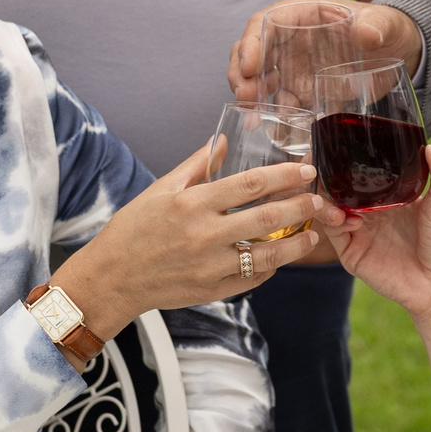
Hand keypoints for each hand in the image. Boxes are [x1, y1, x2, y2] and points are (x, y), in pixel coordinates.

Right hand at [52, 144, 319, 334]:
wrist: (112, 278)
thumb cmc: (134, 228)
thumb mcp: (161, 190)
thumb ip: (196, 165)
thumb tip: (224, 141)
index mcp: (192, 204)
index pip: (249, 185)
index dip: (283, 176)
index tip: (306, 171)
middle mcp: (204, 235)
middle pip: (267, 219)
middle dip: (300, 207)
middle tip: (318, 199)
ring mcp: (210, 266)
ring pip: (267, 254)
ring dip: (296, 243)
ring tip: (312, 233)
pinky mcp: (212, 290)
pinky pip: (253, 278)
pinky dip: (270, 267)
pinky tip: (281, 257)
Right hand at [226, 0, 424, 102]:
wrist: (398, 52)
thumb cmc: (388, 29)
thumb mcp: (386, 24)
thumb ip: (377, 25)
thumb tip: (367, 34)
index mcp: (303, 14)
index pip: (265, 22)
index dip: (252, 43)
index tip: (250, 67)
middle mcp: (290, 39)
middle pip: (252, 51)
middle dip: (242, 73)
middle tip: (245, 98)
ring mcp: (293, 65)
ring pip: (259, 78)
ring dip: (251, 96)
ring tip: (253, 117)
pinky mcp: (303, 90)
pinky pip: (280, 102)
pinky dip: (273, 115)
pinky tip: (275, 129)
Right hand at [306, 146, 430, 328]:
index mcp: (391, 196)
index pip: (362, 173)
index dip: (347, 160)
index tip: (336, 145)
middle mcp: (371, 212)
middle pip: (339, 188)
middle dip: (326, 176)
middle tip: (318, 164)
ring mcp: (359, 232)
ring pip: (329, 208)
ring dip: (326, 199)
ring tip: (335, 200)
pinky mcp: (352, 254)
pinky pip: (333, 233)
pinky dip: (334, 221)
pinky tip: (349, 220)